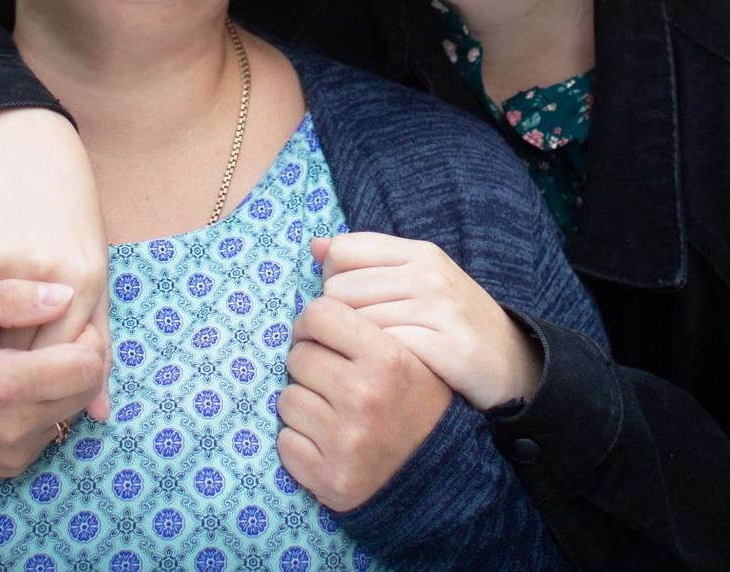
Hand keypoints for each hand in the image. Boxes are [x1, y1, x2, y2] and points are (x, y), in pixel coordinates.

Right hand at [0, 107, 110, 416]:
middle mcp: (45, 272)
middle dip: (22, 372)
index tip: (45, 380)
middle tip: (17, 370)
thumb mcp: (92, 274)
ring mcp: (0, 259)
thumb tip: (100, 414)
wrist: (27, 154)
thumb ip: (96, 343)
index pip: (66, 365)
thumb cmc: (67, 222)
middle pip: (25, 357)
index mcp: (84, 281)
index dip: (53, 380)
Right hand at [0, 278, 104, 477]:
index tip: (60, 319)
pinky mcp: (12, 465)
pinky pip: (52, 429)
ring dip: (64, 383)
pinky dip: (47, 406)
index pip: (87, 364)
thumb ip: (8, 298)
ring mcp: (15, 452)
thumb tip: (66, 294)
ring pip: (74, 409)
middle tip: (49, 335)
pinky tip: (17, 386)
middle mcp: (15, 428)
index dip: (85, 336)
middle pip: (87, 388)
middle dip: (81, 357)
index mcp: (4, 385)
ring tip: (29, 359)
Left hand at [276, 294, 451, 511]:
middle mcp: (366, 396)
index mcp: (388, 357)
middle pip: (299, 355)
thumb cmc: (419, 401)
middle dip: (310, 364)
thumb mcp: (411, 348)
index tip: (323, 335)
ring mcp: (346, 440)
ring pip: (288, 398)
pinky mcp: (330, 477)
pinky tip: (327, 440)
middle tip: (332, 377)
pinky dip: (300, 441)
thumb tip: (315, 251)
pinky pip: (286, 442)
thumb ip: (369, 308)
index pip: (320, 314)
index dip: (315, 322)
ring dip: (303, 403)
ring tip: (332, 409)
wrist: (443, 472)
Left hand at [311, 233, 539, 410]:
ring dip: (348, 350)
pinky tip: (378, 379)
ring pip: (357, 323)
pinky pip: (384, 350)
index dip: (331, 282)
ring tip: (356, 366)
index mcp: (420, 254)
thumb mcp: (419, 281)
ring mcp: (440, 310)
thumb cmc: (454, 323)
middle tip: (345, 346)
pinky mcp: (448, 347)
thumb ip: (369, 263)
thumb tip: (315, 246)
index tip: (343, 309)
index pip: (344, 252)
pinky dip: (373, 368)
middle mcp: (430, 275)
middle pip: (341, 290)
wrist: (513, 364)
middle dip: (334, 323)